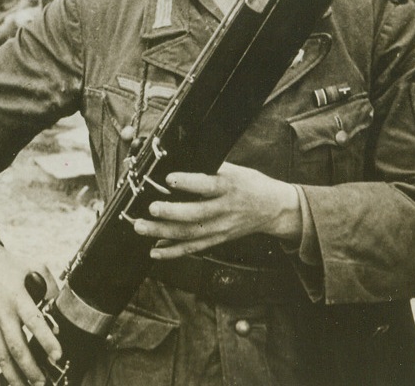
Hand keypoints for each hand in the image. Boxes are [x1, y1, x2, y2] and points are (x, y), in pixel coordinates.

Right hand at [0, 240, 61, 385]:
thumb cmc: (10, 265)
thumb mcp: (34, 267)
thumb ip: (50, 287)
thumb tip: (60, 310)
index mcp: (17, 296)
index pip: (33, 321)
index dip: (46, 339)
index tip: (58, 356)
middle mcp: (1, 313)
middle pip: (15, 346)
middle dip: (30, 368)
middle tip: (43, 383)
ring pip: (1, 356)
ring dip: (14, 377)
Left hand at [133, 163, 301, 259]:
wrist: (274, 208)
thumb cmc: (249, 183)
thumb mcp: (233, 170)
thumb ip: (209, 169)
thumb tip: (176, 163)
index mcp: (229, 186)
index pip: (207, 185)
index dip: (188, 182)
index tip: (169, 178)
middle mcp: (224, 209)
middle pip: (195, 214)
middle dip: (170, 212)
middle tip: (150, 208)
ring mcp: (221, 228)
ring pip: (190, 233)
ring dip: (163, 232)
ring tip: (141, 227)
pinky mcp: (218, 239)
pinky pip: (193, 248)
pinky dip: (173, 252)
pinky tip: (155, 251)